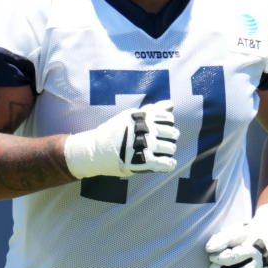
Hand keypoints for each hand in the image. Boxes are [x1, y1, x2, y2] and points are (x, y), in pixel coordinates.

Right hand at [63, 100, 179, 178]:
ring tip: (164, 152)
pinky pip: (166, 163)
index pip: (168, 118)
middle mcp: (146, 130)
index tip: (161, 129)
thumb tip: (171, 104)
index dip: (168, 124)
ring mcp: (146, 146)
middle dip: (171, 138)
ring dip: (169, 150)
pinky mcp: (145, 161)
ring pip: (171, 148)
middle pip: (172, 133)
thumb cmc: (114, 132)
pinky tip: (167, 163)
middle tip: (164, 142)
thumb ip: (152, 110)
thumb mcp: (130, 116)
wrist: (96, 150)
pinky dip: (169, 164)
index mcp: (143, 117)